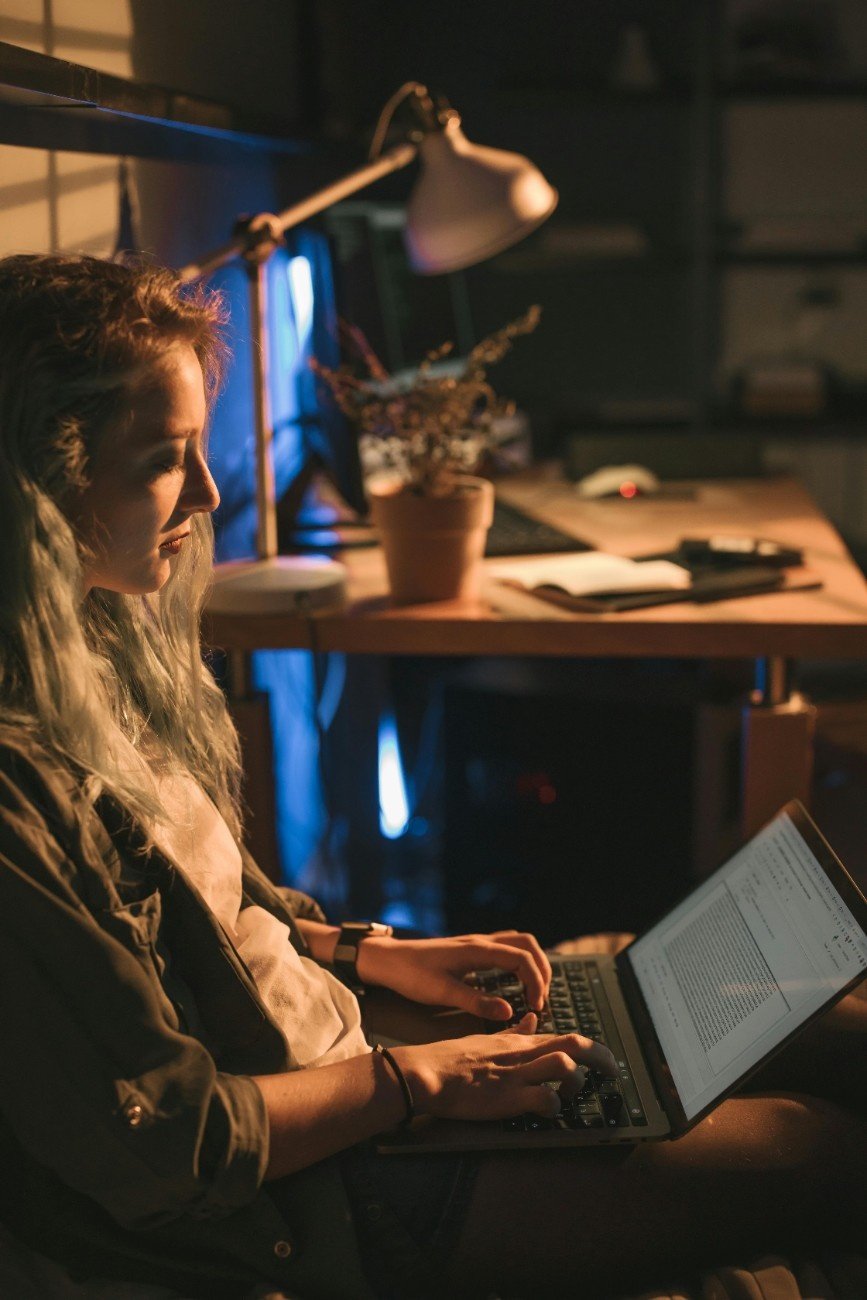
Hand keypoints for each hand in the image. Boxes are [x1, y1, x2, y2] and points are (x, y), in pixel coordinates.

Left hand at [356, 930, 552, 1018]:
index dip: (536, 982)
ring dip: (532, 963)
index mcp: (478, 950)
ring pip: (517, 942)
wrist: (387, 959)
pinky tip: (514, 981)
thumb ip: (476, 1002)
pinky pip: (505, 947)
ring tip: (534, 991)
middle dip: (542, 969)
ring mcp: (476, 943)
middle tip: (540, 999)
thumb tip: (510, 1012)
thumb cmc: (411, 975)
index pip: (522, 958)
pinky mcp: (470, 949)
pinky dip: (519, 961)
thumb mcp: (442, 993)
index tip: (536, 1007)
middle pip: (527, 944)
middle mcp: (481, 942)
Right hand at [391, 1014, 617, 1120]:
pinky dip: (554, 1107)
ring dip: (575, 1082)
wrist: (427, 1071)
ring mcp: (517, 1074)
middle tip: (613, 1073)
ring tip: (569, 1096)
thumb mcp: (488, 1038)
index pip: (567, 1036)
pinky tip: (548, 1113)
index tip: (605, 1061)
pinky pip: (544, 1099)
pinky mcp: (508, 1096)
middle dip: (601, 1058)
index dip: (593, 1048)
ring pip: (564, 1065)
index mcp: (521, 1042)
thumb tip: (532, 1019)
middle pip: (575, 1044)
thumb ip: (514, 1032)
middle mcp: (524, 1054)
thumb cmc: (453, 1058)